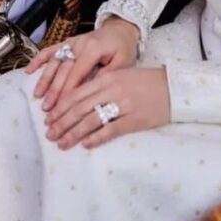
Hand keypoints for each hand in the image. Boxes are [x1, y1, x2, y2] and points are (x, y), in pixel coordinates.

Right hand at [26, 18, 138, 112]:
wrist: (121, 29)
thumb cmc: (123, 48)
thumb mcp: (124, 63)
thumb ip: (108, 76)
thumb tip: (92, 92)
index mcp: (93, 49)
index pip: (77, 73)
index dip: (68, 90)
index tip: (61, 108)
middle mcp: (79, 44)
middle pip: (63, 70)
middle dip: (54, 90)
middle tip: (47, 109)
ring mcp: (72, 42)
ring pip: (54, 62)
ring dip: (45, 79)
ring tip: (37, 95)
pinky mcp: (67, 42)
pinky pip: (50, 50)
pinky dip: (39, 59)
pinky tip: (28, 70)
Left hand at [44, 66, 169, 149]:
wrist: (172, 88)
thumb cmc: (144, 82)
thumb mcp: (120, 76)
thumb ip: (99, 86)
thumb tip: (76, 100)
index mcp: (107, 77)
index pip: (77, 93)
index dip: (60, 107)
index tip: (49, 118)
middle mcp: (112, 90)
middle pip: (79, 107)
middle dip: (61, 122)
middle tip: (48, 134)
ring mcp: (123, 105)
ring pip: (91, 120)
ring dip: (73, 133)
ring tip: (61, 143)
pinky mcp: (134, 120)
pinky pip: (110, 130)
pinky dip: (96, 138)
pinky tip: (85, 144)